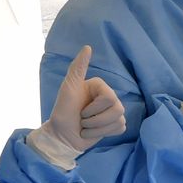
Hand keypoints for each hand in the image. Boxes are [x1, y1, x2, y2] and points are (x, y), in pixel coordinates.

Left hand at [29, 45, 124, 169]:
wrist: (62, 135)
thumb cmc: (63, 110)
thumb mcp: (68, 87)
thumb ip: (78, 67)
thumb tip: (87, 47)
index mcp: (100, 87)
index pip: (110, 97)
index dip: (95, 108)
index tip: (81, 111)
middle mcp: (109, 97)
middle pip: (117, 109)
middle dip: (96, 120)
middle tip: (82, 120)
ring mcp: (113, 112)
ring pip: (119, 120)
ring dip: (98, 128)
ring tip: (86, 127)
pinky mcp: (115, 126)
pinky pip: (121, 129)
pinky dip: (105, 134)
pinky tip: (93, 132)